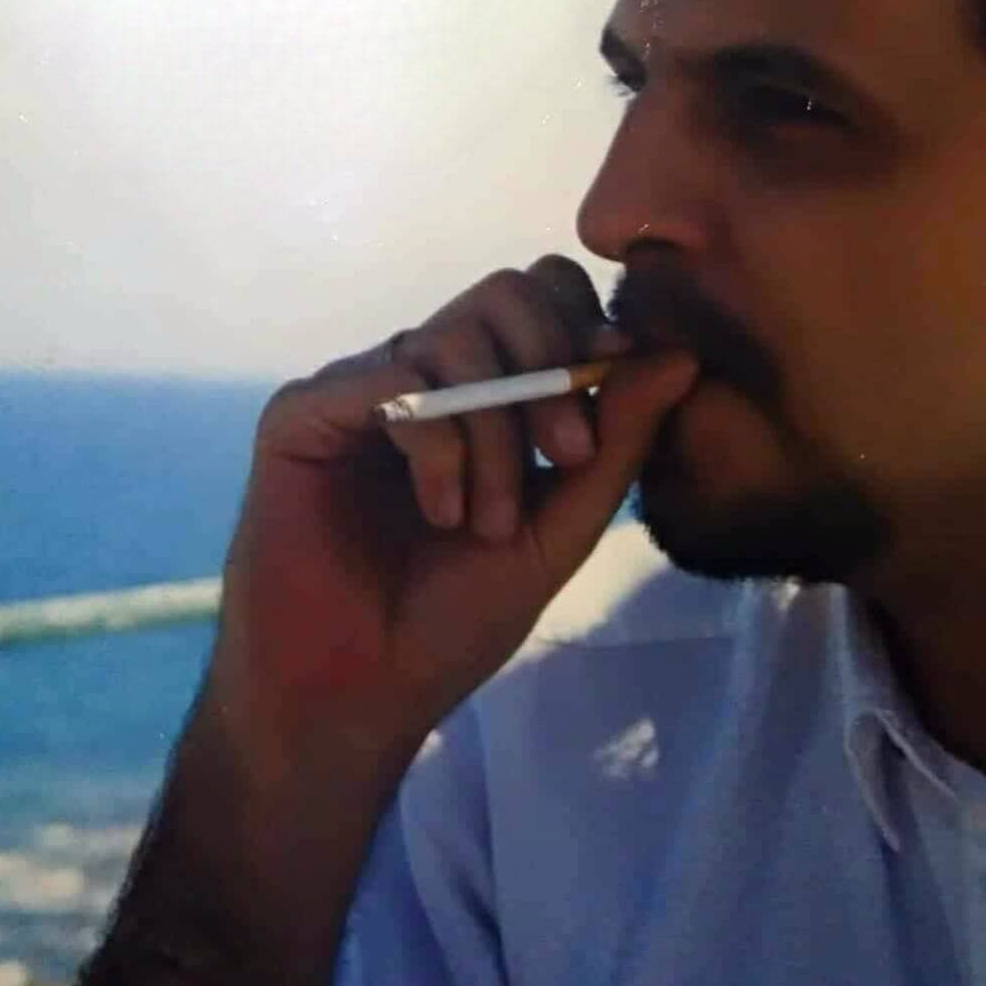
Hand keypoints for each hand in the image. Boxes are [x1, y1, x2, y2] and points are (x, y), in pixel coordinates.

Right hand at [207, 256, 697, 773]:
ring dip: (496, 432)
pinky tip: (443, 510)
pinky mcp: (304, 411)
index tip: (616, 385)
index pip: (549, 296)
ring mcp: (363, 386)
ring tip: (488, 522)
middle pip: (509, 291)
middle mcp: (426, 373)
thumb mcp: (561, 529)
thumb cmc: (454, 621)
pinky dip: (438, 442)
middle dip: (553, 363)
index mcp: (487, 390)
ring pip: (456, 335)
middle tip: (568, 455)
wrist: (358, 694)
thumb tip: (681, 354)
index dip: (589, 327)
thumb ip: (618, 442)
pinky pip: (391, 377)